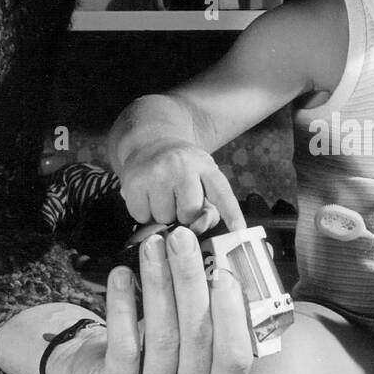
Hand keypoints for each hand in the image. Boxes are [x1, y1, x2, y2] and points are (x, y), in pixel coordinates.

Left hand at [49, 228, 252, 373]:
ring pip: (162, 335)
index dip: (232, 315)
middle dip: (189, 279)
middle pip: (196, 334)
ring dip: (157, 282)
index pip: (236, 355)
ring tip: (152, 246)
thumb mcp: (195, 332)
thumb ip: (217, 304)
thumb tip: (232, 258)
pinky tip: (122, 274)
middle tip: (181, 239)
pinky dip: (123, 304)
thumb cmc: (164, 344)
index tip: (223, 272)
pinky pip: (124, 343)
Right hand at [119, 139, 245, 231]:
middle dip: (185, 214)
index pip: (221, 193)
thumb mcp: (203, 179)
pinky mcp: (133, 183)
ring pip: (163, 218)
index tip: (240, 231)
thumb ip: (209, 207)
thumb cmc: (181, 170)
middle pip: (189, 213)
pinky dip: (144, 213)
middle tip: (179, 200)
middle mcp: (180, 166)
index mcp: (205, 166)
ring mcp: (155, 173)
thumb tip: (197, 227)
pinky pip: (141, 217)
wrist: (149, 143)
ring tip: (162, 197)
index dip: (232, 214)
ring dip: (163, 215)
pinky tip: (148, 197)